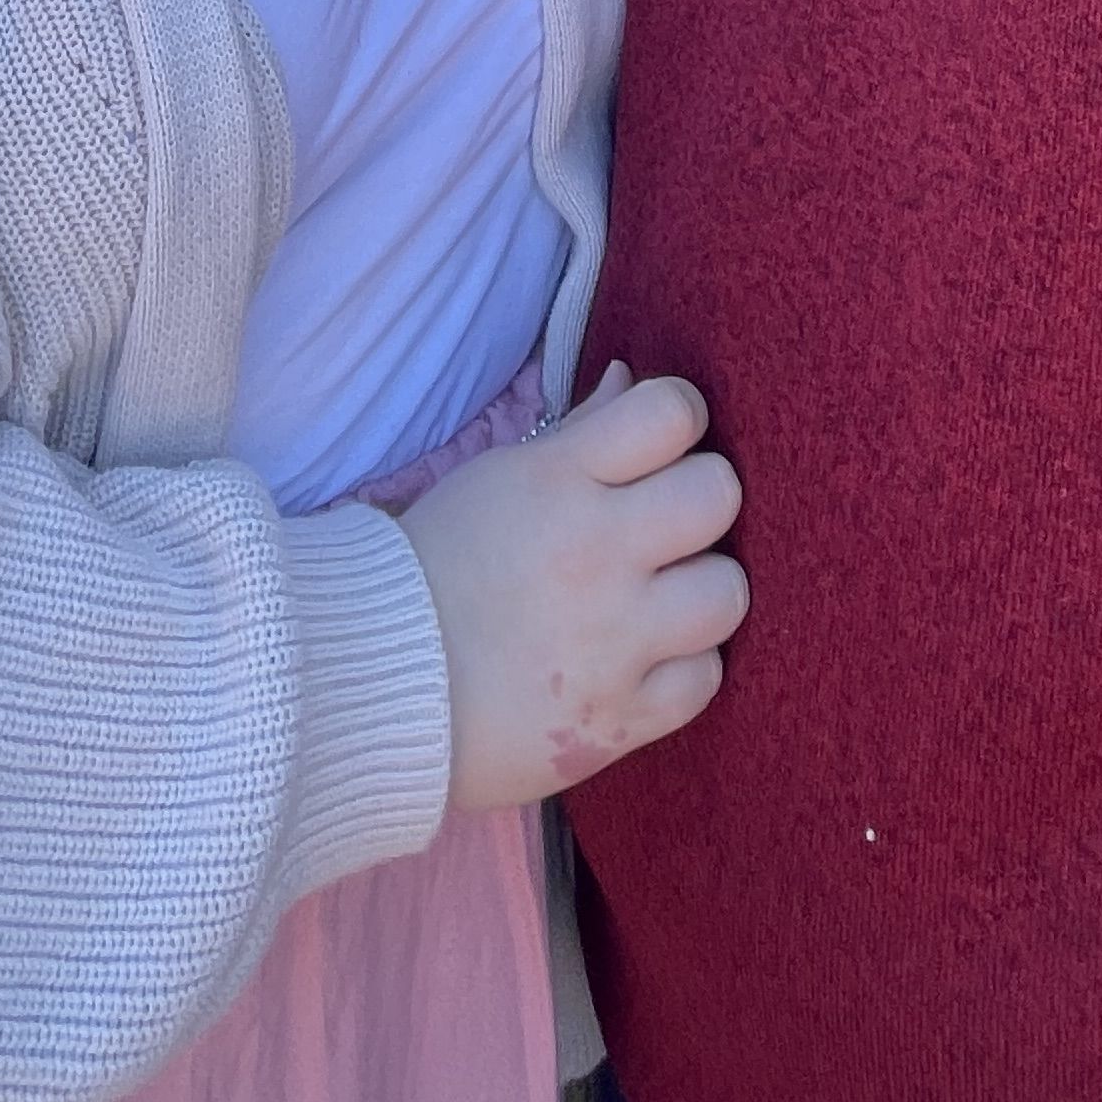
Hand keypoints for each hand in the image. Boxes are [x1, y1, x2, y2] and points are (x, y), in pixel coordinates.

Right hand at [399, 365, 746, 813]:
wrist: (374, 685)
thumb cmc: (436, 568)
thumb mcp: (499, 479)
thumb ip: (579, 432)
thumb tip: (634, 382)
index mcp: (559, 481)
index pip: (672, 411)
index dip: (679, 421)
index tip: (660, 449)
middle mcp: (596, 552)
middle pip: (718, 494)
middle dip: (699, 504)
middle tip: (666, 529)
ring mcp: (613, 640)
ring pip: (728, 592)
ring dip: (701, 593)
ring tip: (662, 602)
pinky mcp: (619, 719)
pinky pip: (705, 680)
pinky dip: (682, 672)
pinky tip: (645, 662)